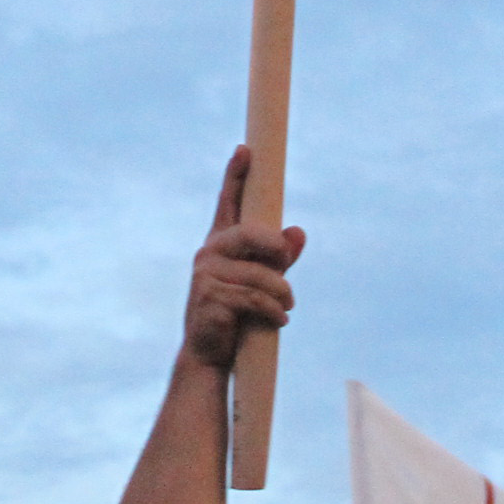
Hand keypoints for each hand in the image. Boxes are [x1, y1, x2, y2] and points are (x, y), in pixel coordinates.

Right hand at [182, 149, 302, 374]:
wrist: (210, 354)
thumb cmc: (237, 314)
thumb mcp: (263, 281)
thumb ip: (280, 257)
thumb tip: (298, 232)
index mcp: (221, 243)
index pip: (228, 203)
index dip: (236, 175)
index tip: (245, 149)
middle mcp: (209, 253)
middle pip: (251, 234)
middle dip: (276, 250)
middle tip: (287, 265)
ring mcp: (206, 275)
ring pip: (260, 274)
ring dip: (282, 293)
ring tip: (286, 307)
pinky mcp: (210, 299)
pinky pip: (254, 299)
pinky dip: (273, 311)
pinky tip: (279, 321)